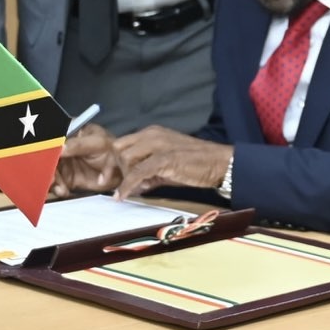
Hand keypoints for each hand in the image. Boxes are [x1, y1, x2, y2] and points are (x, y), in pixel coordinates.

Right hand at [51, 124, 122, 197]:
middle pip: (45, 158)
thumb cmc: (112, 150)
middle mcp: (60, 149)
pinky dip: (56, 189)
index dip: (44, 149)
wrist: (121, 169)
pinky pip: (55, 185)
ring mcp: (62, 165)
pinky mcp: (65, 179)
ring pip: (48, 172)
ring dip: (50, 181)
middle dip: (45, 168)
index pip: (50, 140)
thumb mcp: (98, 143)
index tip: (46, 158)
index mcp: (67, 133)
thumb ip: (79, 145)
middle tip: (51, 177)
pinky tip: (62, 191)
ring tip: (58, 186)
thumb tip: (60, 148)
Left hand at [113, 126, 231, 198]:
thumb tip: (132, 187)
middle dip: (115, 168)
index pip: (121, 143)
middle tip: (120, 185)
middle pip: (118, 148)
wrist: (219, 164)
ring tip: (138, 188)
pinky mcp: (164, 158)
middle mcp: (152, 134)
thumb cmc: (196, 165)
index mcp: (152, 133)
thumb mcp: (167, 165)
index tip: (110, 179)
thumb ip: (148, 172)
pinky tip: (123, 196)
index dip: (113, 162)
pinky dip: (127, 185)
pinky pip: (137, 172)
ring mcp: (158, 144)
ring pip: (126, 158)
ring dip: (126, 177)